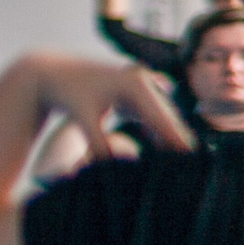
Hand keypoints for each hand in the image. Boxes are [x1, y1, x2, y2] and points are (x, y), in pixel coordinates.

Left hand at [25, 53, 194, 158]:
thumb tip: (114, 169)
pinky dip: (156, 133)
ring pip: (161, 118)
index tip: (192, 162)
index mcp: (135, 85)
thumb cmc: (66, 96)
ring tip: (182, 167)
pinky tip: (164, 153)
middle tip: (193, 172)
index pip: (162, 120)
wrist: (51, 72)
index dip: (177, 141)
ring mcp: (141, 85)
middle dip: (178, 142)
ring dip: (169, 139)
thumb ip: (98, 145)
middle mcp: (143, 81)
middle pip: (167, 118)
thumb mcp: (82, 119)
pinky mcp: (134, 92)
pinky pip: (151, 116)